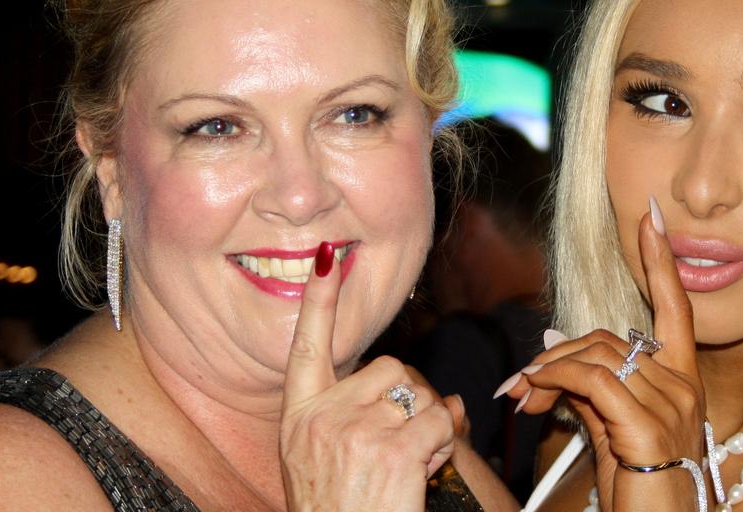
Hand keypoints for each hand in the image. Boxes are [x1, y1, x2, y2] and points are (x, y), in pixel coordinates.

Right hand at [280, 242, 456, 511]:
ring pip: (420, 396)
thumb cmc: (338, 511)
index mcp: (298, 417)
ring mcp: (355, 432)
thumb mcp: (325, 464)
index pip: (306, 347)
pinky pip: (439, 422)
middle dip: (408, 398)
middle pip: (389, 368)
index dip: (319, 301)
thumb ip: (359, 421)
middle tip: (402, 443)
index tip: (326, 256)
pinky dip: (445, 444)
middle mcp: (321, 417)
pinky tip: (425, 471)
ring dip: (429, 426)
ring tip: (409, 466)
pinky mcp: (391, 450)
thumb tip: (431, 394)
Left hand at [501, 201, 704, 511]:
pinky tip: (535, 394)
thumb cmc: (639, 485)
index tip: (652, 216)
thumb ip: (589, 381)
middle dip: (554, 356)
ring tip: (521, 397)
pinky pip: (591, 380)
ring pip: (594, 355)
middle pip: (607, 337)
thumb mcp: (611, 426)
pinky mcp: (648, 425)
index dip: (662, 261)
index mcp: (682, 380)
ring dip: (546, 370)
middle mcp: (683, 386)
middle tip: (519, 385)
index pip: (675, 307)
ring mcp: (671, 404)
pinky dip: (555, 379)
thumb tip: (554, 339)